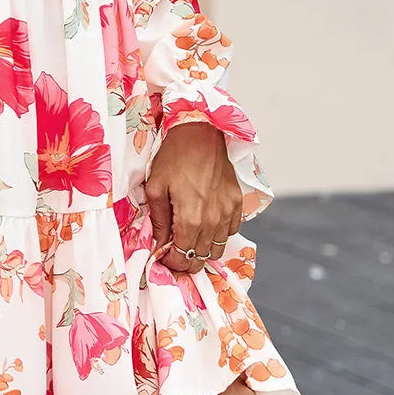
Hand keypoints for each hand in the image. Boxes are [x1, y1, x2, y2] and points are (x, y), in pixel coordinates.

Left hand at [145, 120, 242, 274]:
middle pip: (201, 258)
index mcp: (190, 218)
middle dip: (185, 260)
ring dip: (202, 250)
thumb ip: (159, 221)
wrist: (200, 132)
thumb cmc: (174, 156)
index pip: (183, 257)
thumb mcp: (155, 188)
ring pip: (217, 248)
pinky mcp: (237, 202)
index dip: (170, 262)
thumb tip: (158, 246)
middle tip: (173, 251)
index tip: (162, 256)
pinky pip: (231, 231)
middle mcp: (213, 220)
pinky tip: (205, 224)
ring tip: (189, 239)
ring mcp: (228, 211)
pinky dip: (218, 234)